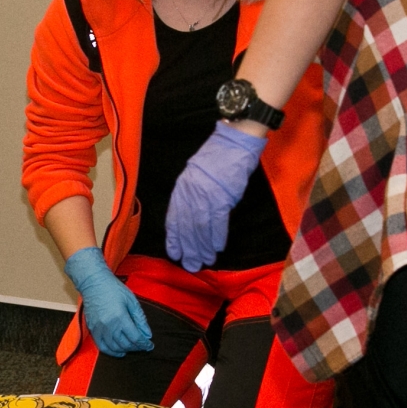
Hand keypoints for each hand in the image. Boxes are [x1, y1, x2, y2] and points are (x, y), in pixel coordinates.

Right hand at [63, 247, 152, 355]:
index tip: (149, 346)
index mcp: (120, 318)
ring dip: (126, 350)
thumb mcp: (132, 301)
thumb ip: (140, 319)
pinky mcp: (92, 330)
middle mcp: (109, 326)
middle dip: (136, 347)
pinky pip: (102, 347)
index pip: (135, 337)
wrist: (93, 283)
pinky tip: (119, 351)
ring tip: (132, 348)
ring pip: (114, 348)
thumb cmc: (114, 289)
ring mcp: (99, 329)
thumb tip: (147, 334)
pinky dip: (111, 352)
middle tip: (142, 346)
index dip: (144, 344)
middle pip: (126, 344)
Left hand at [164, 122, 266, 272]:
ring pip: (200, 228)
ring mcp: (205, 196)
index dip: (174, 238)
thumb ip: (191, 195)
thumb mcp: (195, 175)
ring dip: (202, 247)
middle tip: (191, 265)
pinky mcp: (221, 197)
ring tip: (205, 260)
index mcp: (181, 188)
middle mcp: (189, 193)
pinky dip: (216, 237)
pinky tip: (217, 248)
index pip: (174, 218)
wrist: (233, 143)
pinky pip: (217, 222)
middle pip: (186, 227)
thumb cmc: (217, 158)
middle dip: (188, 248)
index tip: (175, 253)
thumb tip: (191, 219)